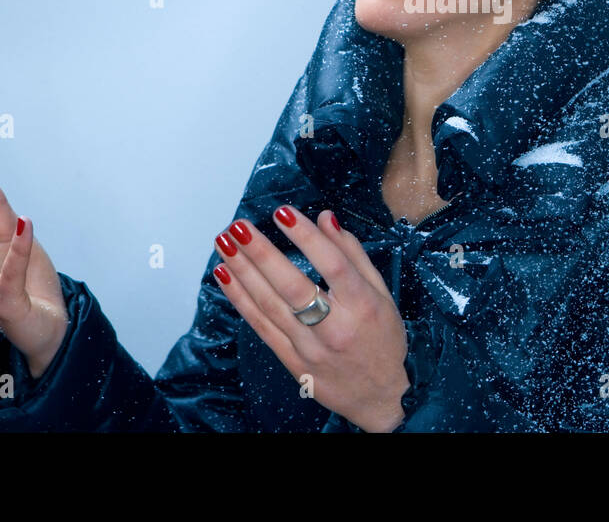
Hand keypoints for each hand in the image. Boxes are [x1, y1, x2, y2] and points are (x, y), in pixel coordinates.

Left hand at [212, 206, 409, 432]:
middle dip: (262, 254)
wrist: (382, 396)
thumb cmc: (384, 339)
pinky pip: (262, 327)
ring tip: (224, 243)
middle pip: (293, 287)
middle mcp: (335, 328)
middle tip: (240, 227)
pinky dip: (241, 300)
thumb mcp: (382, 293)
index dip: (306, 237)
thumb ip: (353, 254)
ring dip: (243, 272)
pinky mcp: (293, 363)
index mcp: (363, 305)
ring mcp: (311, 348)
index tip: (283, 213)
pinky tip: (226, 276)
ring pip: (271, 306)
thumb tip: (326, 218)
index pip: (332, 265)